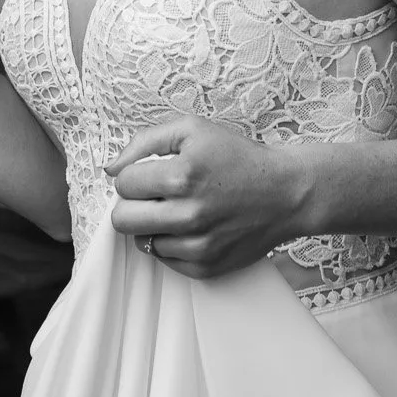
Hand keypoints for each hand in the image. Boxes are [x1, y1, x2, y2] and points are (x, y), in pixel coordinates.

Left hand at [105, 116, 310, 278]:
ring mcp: (198, 245)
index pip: (123, 184)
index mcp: (182, 175)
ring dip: (151, 225)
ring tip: (175, 210)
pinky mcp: (207, 267)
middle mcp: (189, 214)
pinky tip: (189, 227)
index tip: (149, 173)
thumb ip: (144, 141)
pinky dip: (170, 244)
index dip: (132, 175)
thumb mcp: (192, 130)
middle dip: (131, 204)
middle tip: (151, 195)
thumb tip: (111, 169)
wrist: (285, 192)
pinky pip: (165, 261)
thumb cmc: (236, 157)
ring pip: (141, 242)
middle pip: (122, 220)